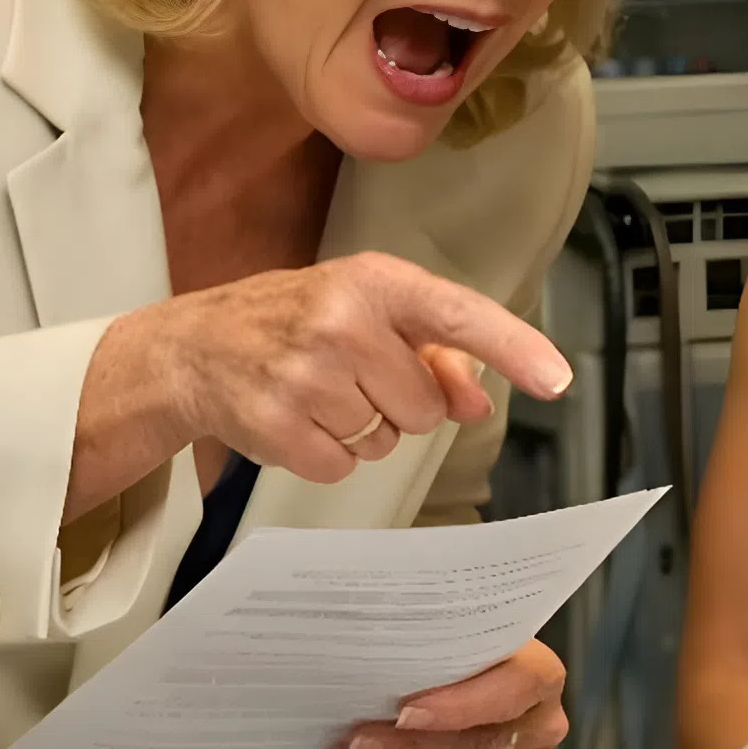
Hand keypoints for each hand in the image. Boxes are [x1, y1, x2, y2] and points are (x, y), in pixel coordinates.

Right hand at [67, 252, 571, 522]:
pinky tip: (296, 420)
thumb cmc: (291, 323)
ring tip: (317, 394)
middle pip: (426, 406)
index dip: (514, 348)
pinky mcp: (277, 424)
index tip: (556, 379)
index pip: (458, 314)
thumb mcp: (364, 315)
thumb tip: (478, 398)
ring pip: (385, 440)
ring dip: (361, 430)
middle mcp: (340, 321)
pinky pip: (342, 466)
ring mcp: (304, 374)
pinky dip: (326, 454)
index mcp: (371, 282)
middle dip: (400, 405)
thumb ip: (434, 354)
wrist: (191, 348)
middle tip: (352, 379)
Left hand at [333, 638, 568, 748]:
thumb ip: (436, 645)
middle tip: (354, 741)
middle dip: (407, 745)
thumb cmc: (459, 653)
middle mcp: (546, 725)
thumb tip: (377, 652)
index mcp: (543, 674)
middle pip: (475, 743)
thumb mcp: (456, 637)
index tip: (403, 713)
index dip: (459, 706)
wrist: (475, 682)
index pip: (512, 690)